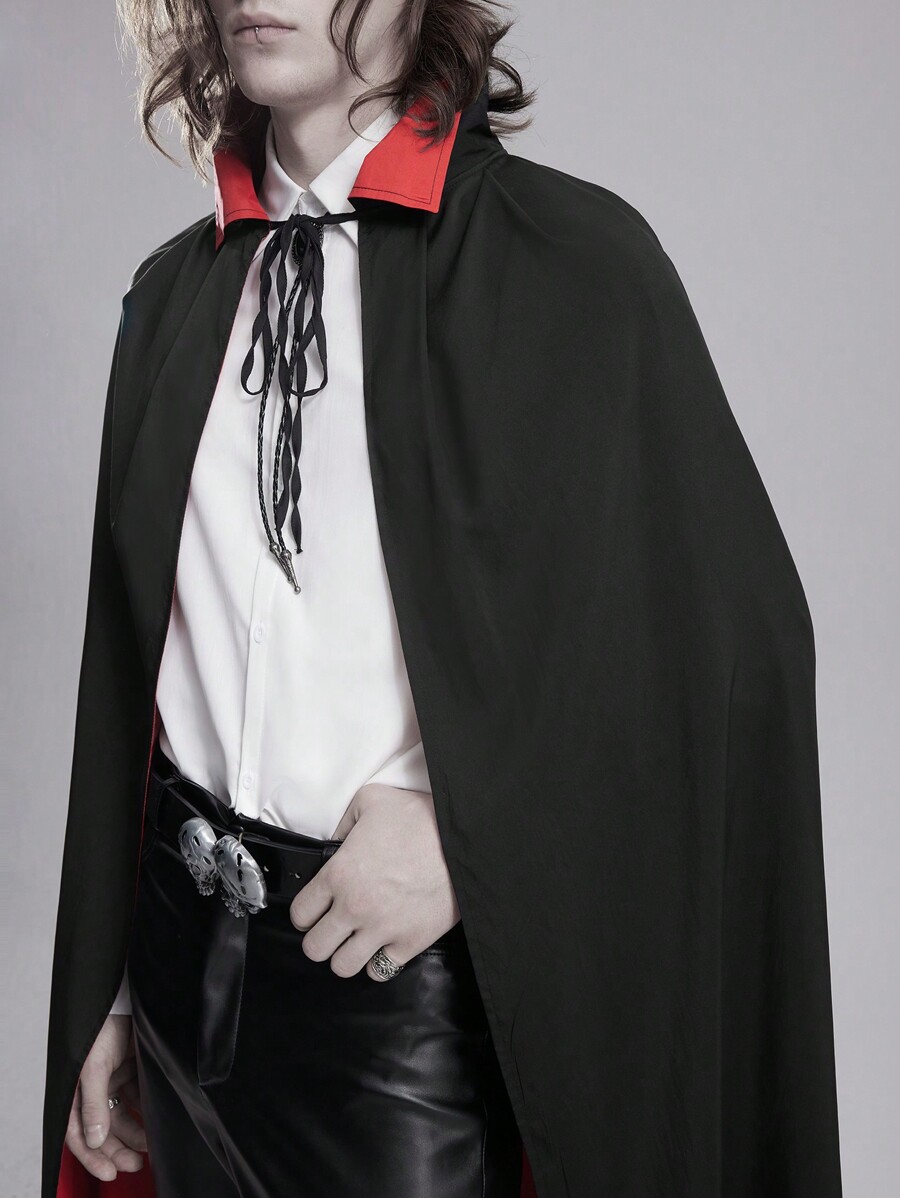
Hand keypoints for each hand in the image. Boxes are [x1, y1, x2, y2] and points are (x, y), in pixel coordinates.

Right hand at [65, 1013, 147, 1180]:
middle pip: (103, 1131)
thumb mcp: (95, 1065)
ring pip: (123, 1118)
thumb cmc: (105, 1026)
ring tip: (150, 1148)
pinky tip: (156, 1124)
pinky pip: (139, 1100)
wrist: (134, 998)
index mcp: (77, 1090)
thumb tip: (93, 1139)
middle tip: (135, 1165)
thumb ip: (92, 1103)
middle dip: (117, 1151)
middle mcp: (94, 1089)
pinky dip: (146, 1114)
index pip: (78, 1133)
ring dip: (135, 1135)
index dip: (92, 1156)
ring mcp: (114, 1081)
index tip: (109, 1173)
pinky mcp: (134, 1072)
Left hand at [290, 783, 459, 981]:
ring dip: (346, 955)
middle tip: (333, 929)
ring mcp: (382, 929)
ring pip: (342, 967)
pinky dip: (379, 963)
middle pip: (314, 948)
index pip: (300, 913)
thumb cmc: (419, 818)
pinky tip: (383, 946)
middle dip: (320, 939)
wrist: (463, 838)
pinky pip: (380, 972)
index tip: (314, 912)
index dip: (304, 914)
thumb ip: (344, 821)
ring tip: (356, 942)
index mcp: (338, 874)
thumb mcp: (371, 800)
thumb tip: (335, 840)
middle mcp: (354, 907)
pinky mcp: (410, 942)